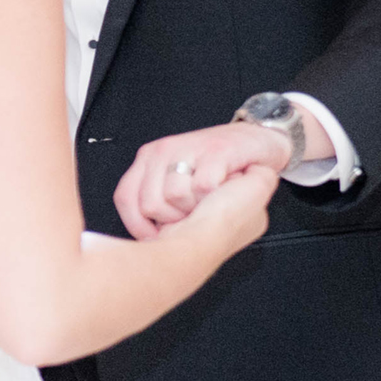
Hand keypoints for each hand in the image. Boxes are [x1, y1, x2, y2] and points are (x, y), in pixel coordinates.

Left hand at [112, 122, 290, 239]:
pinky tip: (223, 190)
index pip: (125, 198)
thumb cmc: (215, 165)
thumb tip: (146, 239)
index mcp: (149, 158)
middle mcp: (163, 151)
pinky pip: (204, 187)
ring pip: (175, 195)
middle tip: (194, 213)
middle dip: (174, 220)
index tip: (159, 236)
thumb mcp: (176, 180)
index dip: (140, 226)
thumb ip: (157, 202)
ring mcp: (188, 148)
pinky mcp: (216, 150)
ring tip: (210, 200)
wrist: (254, 140)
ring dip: (196, 208)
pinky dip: (215, 197)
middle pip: (150, 203)